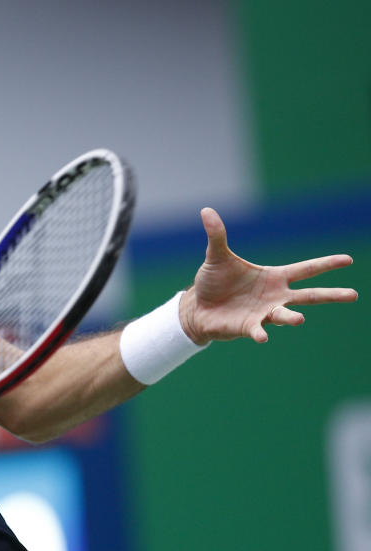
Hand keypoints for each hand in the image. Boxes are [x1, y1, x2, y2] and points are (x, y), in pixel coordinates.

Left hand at [179, 207, 357, 343]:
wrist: (198, 307)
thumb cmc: (214, 282)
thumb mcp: (217, 256)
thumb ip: (217, 235)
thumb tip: (206, 210)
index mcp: (274, 277)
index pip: (305, 269)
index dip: (326, 264)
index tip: (349, 259)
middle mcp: (275, 296)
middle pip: (309, 296)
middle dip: (331, 295)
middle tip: (353, 295)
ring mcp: (264, 313)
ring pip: (284, 315)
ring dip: (291, 318)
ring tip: (299, 319)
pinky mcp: (248, 327)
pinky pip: (257, 330)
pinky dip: (260, 333)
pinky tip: (263, 337)